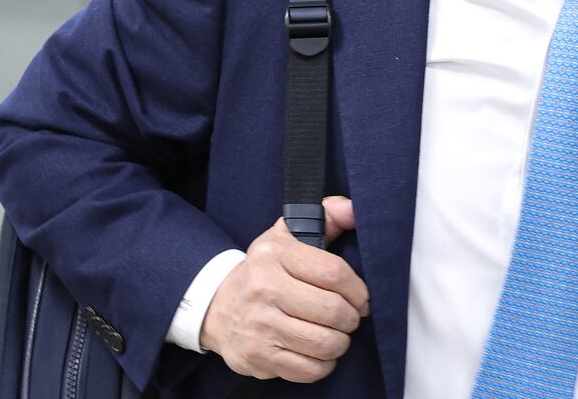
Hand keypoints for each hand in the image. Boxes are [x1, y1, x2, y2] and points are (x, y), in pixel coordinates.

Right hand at [200, 196, 368, 382]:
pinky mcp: (257, 357)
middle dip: (351, 318)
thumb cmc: (264, 270)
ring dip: (340, 342)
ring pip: (324, 343)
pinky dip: (323, 364)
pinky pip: (308, 369)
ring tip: (336, 333)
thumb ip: (326, 216)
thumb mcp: (287, 234)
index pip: (334, 273)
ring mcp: (259, 326)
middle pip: (332, 311)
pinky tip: (318, 351)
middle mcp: (264, 290)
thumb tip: (353, 208)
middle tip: (350, 317)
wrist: (216, 305)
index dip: (358, 290)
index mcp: (275, 255)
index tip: (361, 298)